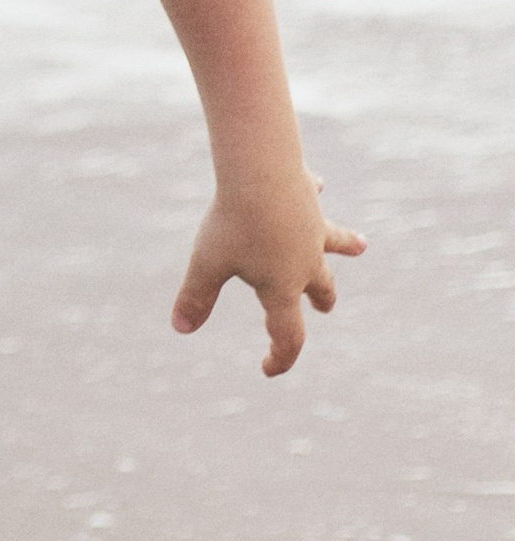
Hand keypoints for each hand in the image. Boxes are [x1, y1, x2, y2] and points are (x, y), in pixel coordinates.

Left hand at [170, 166, 364, 378]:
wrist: (260, 171)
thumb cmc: (233, 222)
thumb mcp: (207, 263)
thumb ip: (196, 297)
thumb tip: (180, 328)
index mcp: (282, 286)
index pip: (288, 334)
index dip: (280, 357)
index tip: (268, 368)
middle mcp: (305, 260)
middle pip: (320, 287)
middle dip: (321, 300)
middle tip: (323, 309)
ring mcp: (311, 227)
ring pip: (333, 241)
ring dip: (345, 244)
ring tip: (359, 246)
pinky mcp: (306, 195)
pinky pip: (311, 196)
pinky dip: (313, 193)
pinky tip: (316, 184)